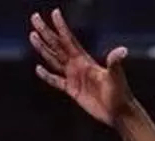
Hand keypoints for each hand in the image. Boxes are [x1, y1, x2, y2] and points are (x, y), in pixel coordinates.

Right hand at [29, 9, 134, 124]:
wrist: (118, 112)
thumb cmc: (119, 93)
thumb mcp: (116, 76)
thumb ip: (115, 62)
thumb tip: (122, 51)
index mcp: (85, 60)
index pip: (69, 40)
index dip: (61, 27)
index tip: (55, 13)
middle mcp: (78, 65)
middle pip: (57, 45)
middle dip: (46, 32)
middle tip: (35, 17)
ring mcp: (74, 77)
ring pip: (54, 59)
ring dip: (43, 48)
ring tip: (32, 36)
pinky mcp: (72, 90)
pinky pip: (56, 81)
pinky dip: (47, 75)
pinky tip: (39, 68)